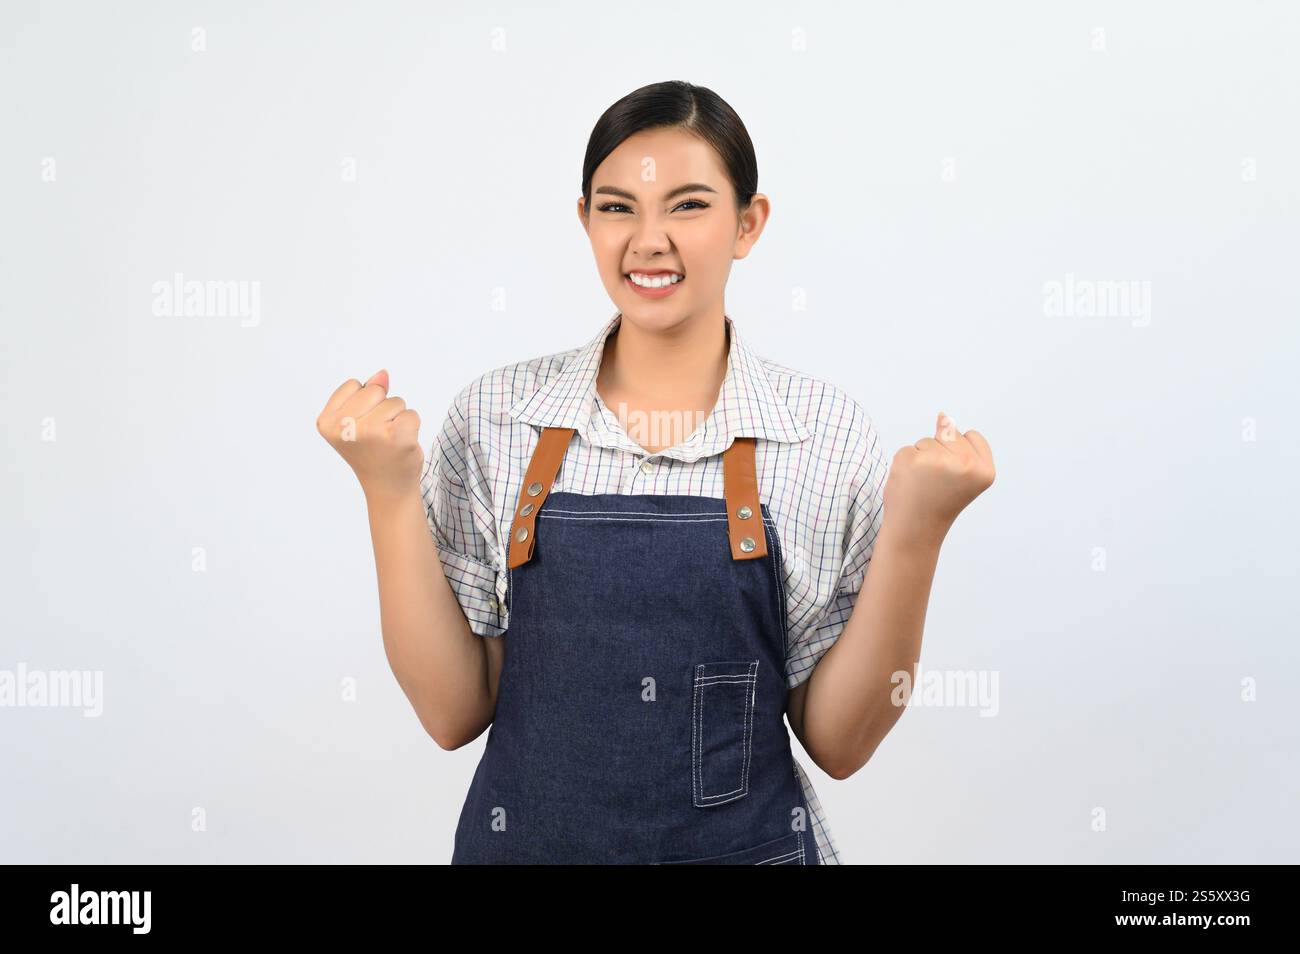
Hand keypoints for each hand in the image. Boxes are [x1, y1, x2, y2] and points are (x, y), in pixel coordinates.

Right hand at [315, 369, 423, 501]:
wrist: (387, 487)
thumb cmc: (371, 451)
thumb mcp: (356, 420)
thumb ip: (365, 393)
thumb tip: (383, 374)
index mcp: (327, 422)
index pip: (354, 385)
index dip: (363, 402)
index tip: (361, 427)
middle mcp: (345, 428)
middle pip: (375, 389)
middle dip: (382, 406)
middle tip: (378, 435)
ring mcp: (370, 432)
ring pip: (395, 401)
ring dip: (397, 417)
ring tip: (388, 440)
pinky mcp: (397, 436)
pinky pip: (411, 413)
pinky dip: (411, 426)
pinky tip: (401, 444)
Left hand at [881, 411, 995, 548]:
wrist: (916, 529)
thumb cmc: (939, 500)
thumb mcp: (960, 472)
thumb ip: (957, 443)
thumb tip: (942, 416)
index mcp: (985, 469)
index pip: (971, 435)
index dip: (960, 454)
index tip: (956, 478)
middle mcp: (965, 465)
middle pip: (949, 433)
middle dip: (940, 452)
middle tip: (938, 482)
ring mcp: (937, 461)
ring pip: (926, 440)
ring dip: (921, 458)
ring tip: (924, 484)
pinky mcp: (912, 460)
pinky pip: (907, 449)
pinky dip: (905, 463)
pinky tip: (909, 483)